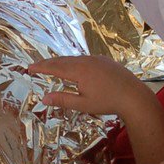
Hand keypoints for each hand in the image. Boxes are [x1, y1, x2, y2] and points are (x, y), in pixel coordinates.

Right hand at [30, 55, 147, 117]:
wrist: (134, 95)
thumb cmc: (108, 102)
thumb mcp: (83, 104)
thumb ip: (63, 100)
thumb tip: (43, 99)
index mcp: (79, 70)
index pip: (55, 67)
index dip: (41, 67)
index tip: (29, 67)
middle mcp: (86, 61)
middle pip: (63, 60)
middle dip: (48, 63)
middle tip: (36, 65)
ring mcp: (97, 59)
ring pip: (74, 59)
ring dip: (61, 62)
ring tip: (52, 66)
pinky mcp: (105, 61)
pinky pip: (85, 59)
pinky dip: (74, 62)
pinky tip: (75, 67)